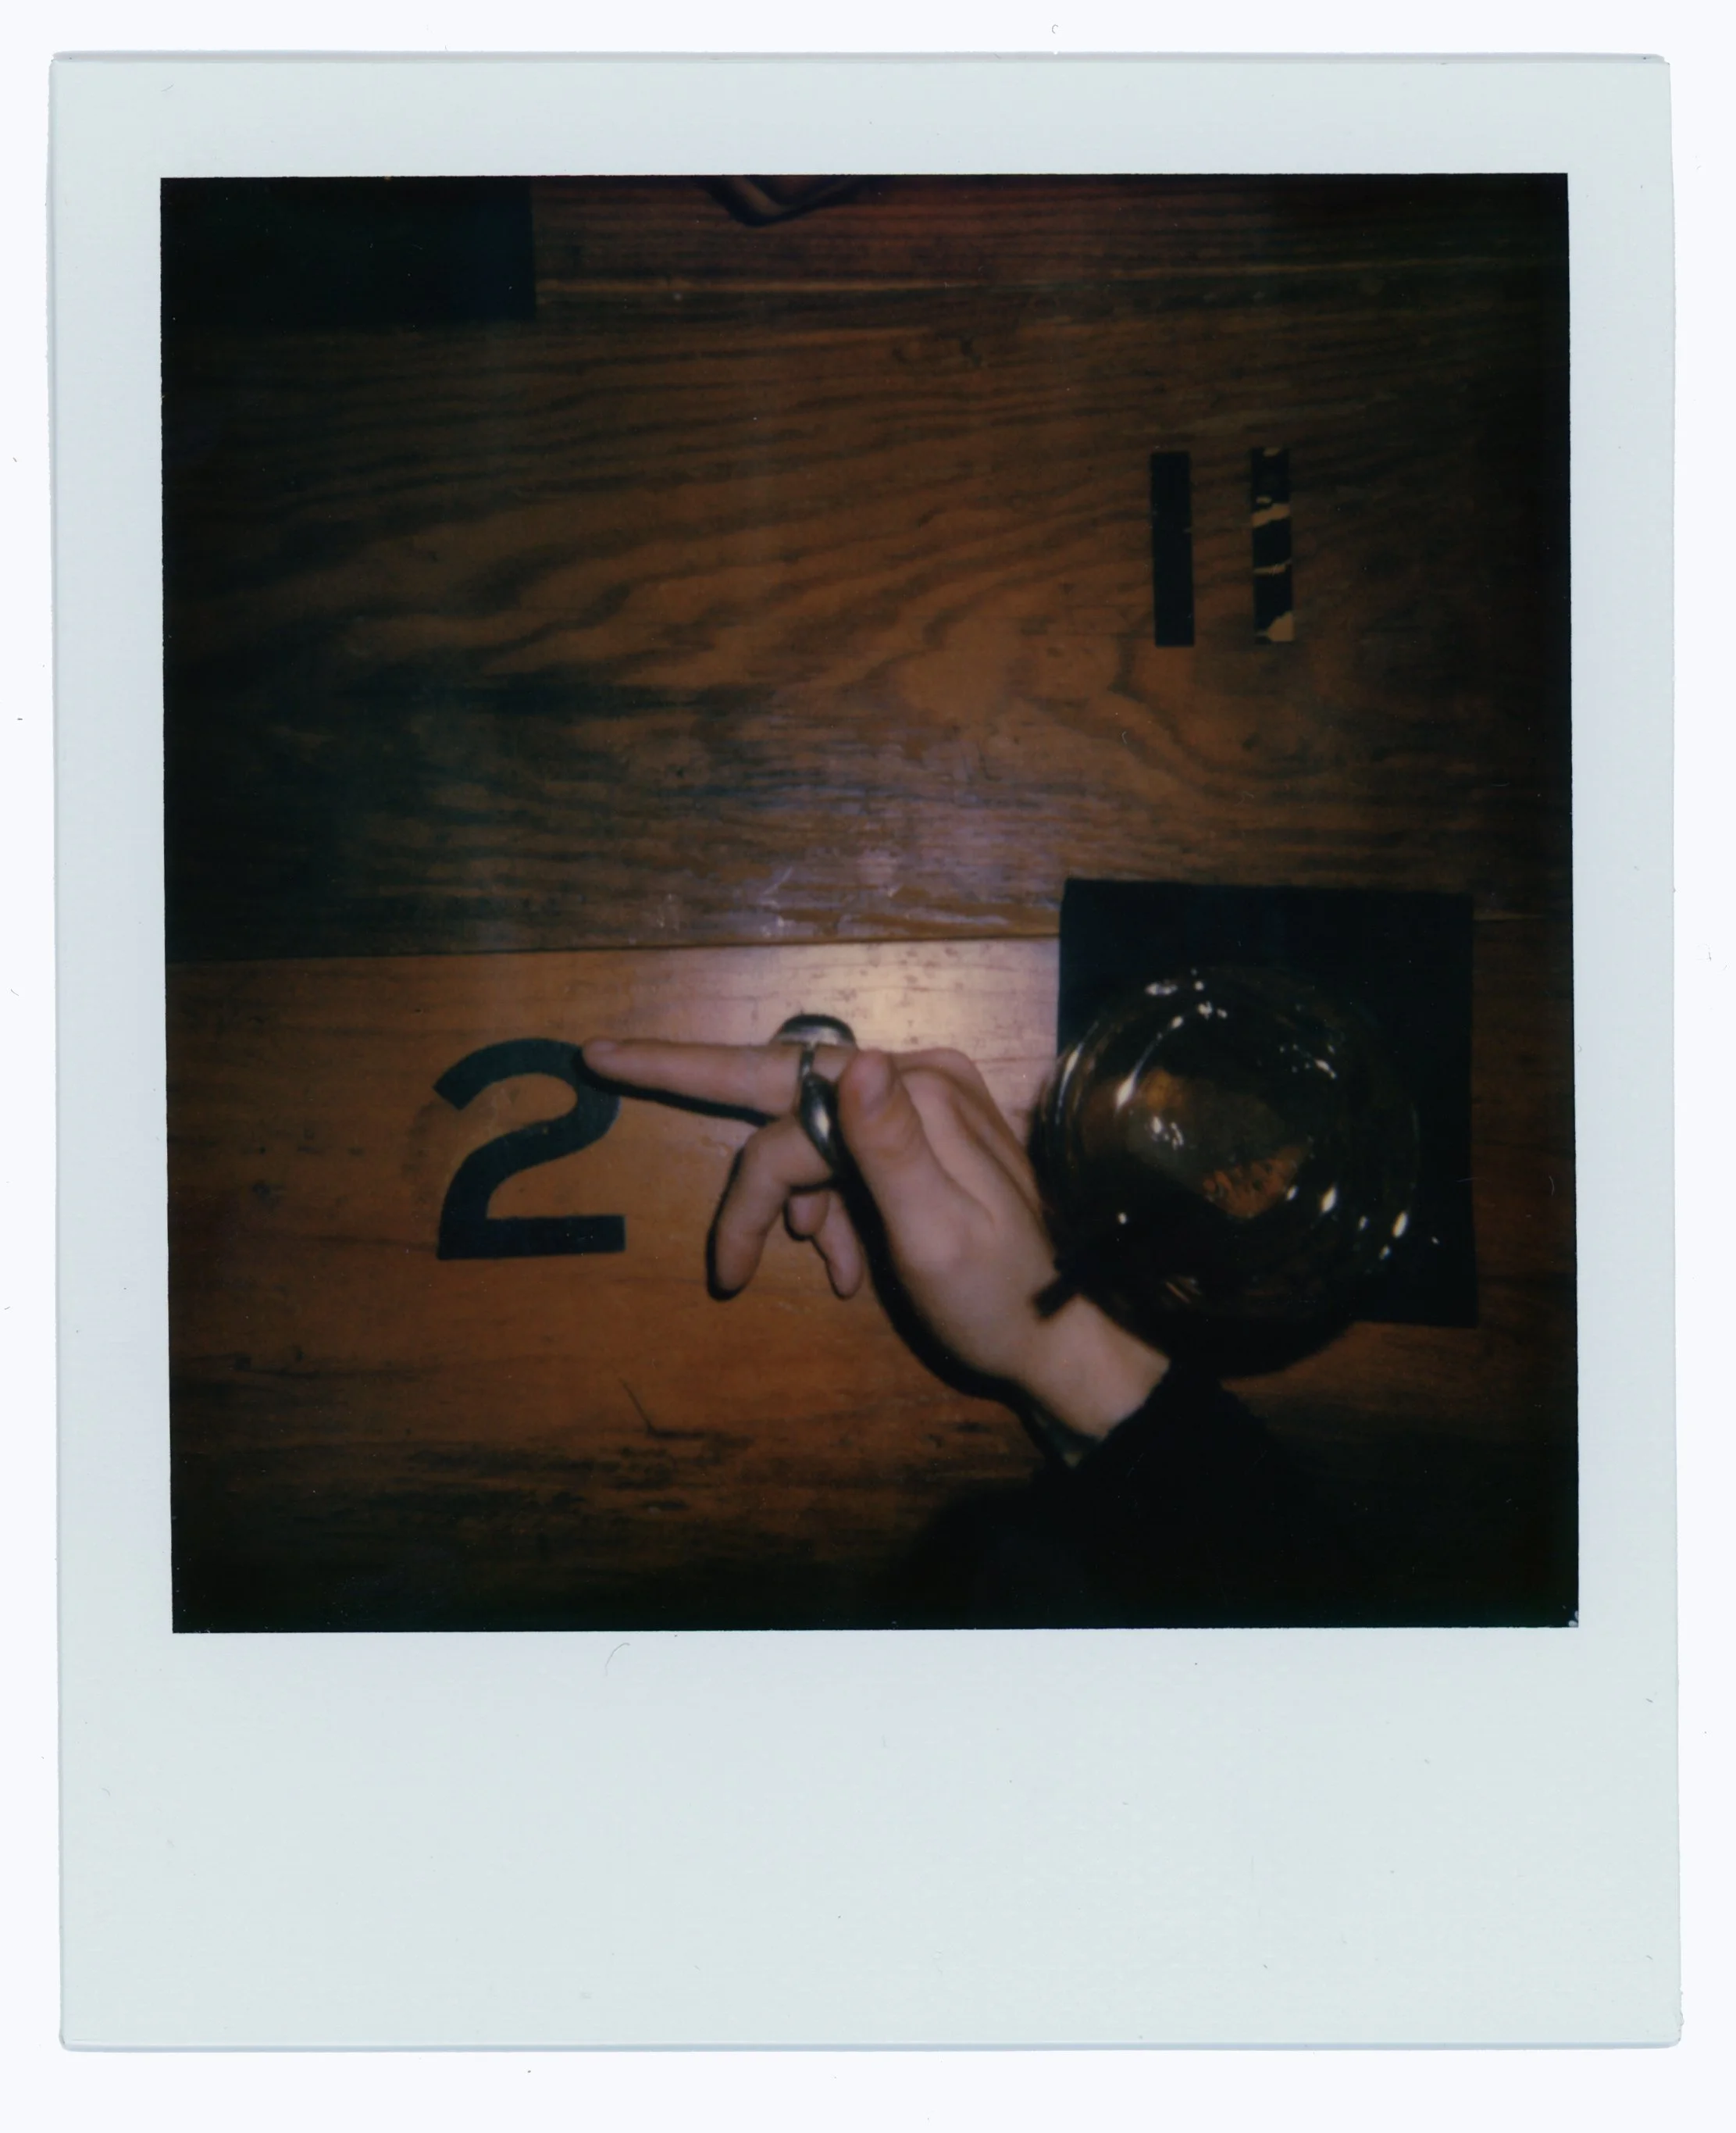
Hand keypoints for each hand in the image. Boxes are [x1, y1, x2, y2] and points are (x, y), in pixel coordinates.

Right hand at [581, 1035, 1168, 1454]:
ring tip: (829, 1271)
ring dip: (793, 1203)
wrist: (1058, 1334)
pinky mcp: (922, 1133)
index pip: (788, 1116)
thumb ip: (892, 1148)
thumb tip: (848, 1063)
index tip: (679, 1194)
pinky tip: (848, 1265)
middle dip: (690, 1075)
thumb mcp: (939, 1237)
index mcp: (917, 1096)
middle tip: (606, 1055)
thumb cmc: (998, 1301)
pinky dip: (830, 1208)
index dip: (725, 1153)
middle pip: (780, 1082)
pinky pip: (842, 1157)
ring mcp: (920, 1102)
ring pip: (807, 1135)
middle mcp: (916, 1080)